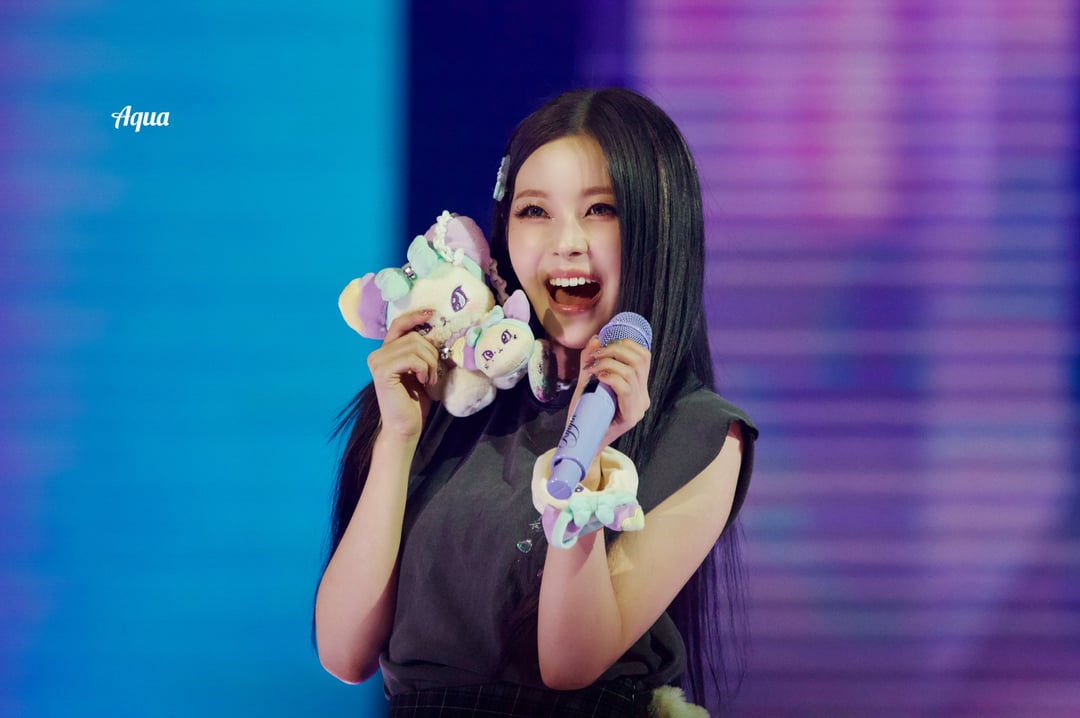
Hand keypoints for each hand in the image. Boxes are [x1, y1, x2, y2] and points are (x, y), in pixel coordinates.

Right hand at [366, 308, 439, 438]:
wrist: (406, 426)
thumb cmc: (415, 401)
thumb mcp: (422, 371)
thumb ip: (423, 352)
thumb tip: (438, 335)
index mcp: (386, 351)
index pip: (399, 324)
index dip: (415, 317)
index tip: (432, 313)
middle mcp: (377, 354)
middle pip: (414, 336)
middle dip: (431, 353)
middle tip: (434, 372)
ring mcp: (377, 362)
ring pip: (414, 345)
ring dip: (430, 362)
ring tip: (430, 378)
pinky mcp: (382, 372)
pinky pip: (411, 358)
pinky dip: (424, 368)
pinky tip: (423, 381)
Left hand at [568, 335, 651, 450]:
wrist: (582, 441)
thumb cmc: (585, 412)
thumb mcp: (587, 381)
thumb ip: (591, 361)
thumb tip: (596, 338)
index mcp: (639, 386)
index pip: (643, 356)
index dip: (624, 344)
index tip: (602, 347)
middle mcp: (643, 396)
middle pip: (640, 359)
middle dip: (615, 350)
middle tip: (595, 356)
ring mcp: (639, 407)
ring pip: (632, 372)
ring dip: (609, 363)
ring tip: (593, 368)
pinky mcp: (632, 416)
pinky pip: (626, 388)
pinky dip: (611, 377)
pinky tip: (599, 378)